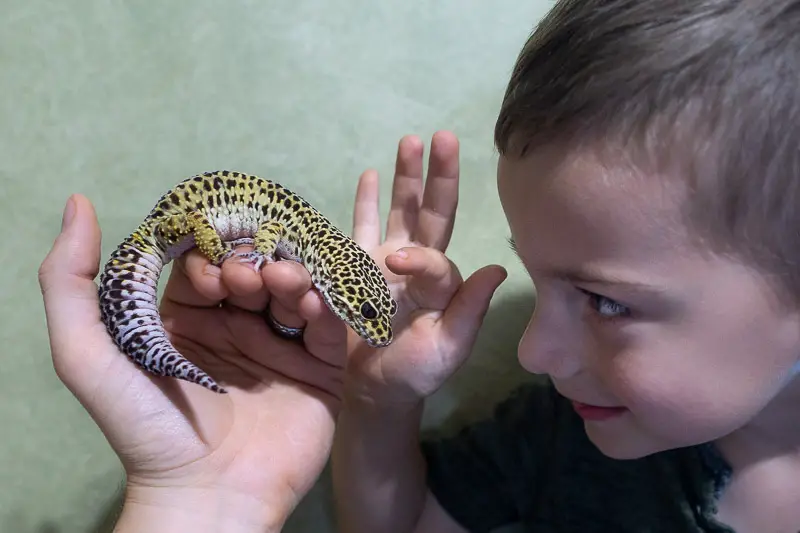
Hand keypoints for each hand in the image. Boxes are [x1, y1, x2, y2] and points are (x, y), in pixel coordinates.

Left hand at [38, 194, 347, 531]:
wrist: (208, 496)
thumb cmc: (146, 429)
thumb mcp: (88, 356)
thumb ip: (69, 282)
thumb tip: (78, 202)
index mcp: (185, 321)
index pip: (204, 262)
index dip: (209, 253)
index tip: (213, 269)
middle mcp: (234, 328)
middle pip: (254, 270)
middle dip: (256, 261)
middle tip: (253, 277)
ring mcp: (278, 348)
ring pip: (294, 291)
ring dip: (292, 276)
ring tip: (285, 284)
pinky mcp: (318, 369)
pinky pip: (328, 326)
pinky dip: (325, 308)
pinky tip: (313, 307)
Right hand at [345, 131, 507, 406]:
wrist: (379, 386)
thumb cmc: (418, 370)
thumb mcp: (450, 345)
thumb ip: (470, 308)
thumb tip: (498, 268)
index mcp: (442, 279)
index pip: (433, 250)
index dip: (418, 253)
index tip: (397, 265)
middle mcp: (418, 261)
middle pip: (431, 211)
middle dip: (437, 175)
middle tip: (443, 137)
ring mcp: (386, 259)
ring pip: (399, 210)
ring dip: (404, 177)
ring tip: (409, 141)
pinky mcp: (358, 267)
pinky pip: (362, 228)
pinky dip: (365, 202)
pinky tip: (370, 173)